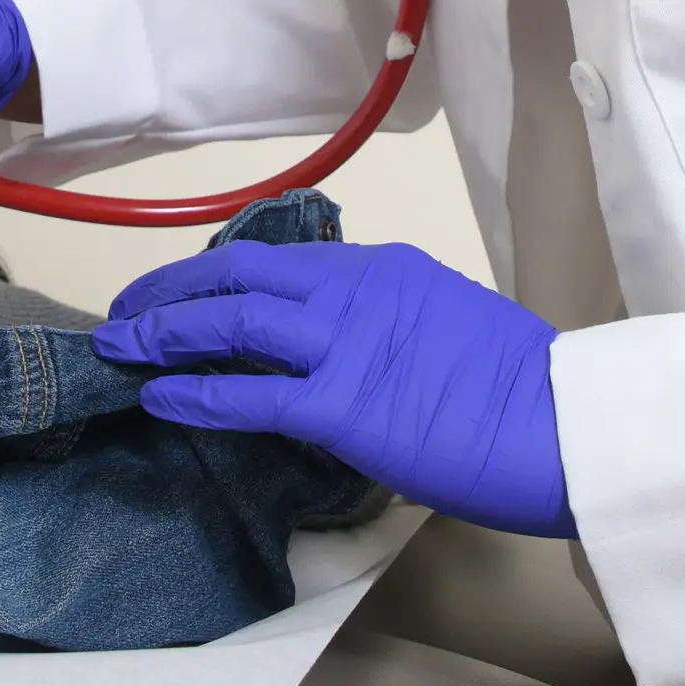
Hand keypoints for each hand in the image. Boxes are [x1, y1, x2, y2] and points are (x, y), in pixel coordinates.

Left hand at [92, 240, 574, 538]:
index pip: (281, 260)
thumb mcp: (450, 324)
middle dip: (172, 289)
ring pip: (232, 322)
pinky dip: (193, 393)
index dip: (218, 273)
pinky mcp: (342, 407)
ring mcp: (346, 345)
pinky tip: (156, 397)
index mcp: (386, 269)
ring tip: (119, 345)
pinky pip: (248, 396)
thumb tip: (344, 348)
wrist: (565, 425)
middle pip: (240, 274)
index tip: (181, 288)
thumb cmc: (524, 390)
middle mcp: (357, 291)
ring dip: (165, 331)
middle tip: (127, 308)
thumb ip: (390, 324)